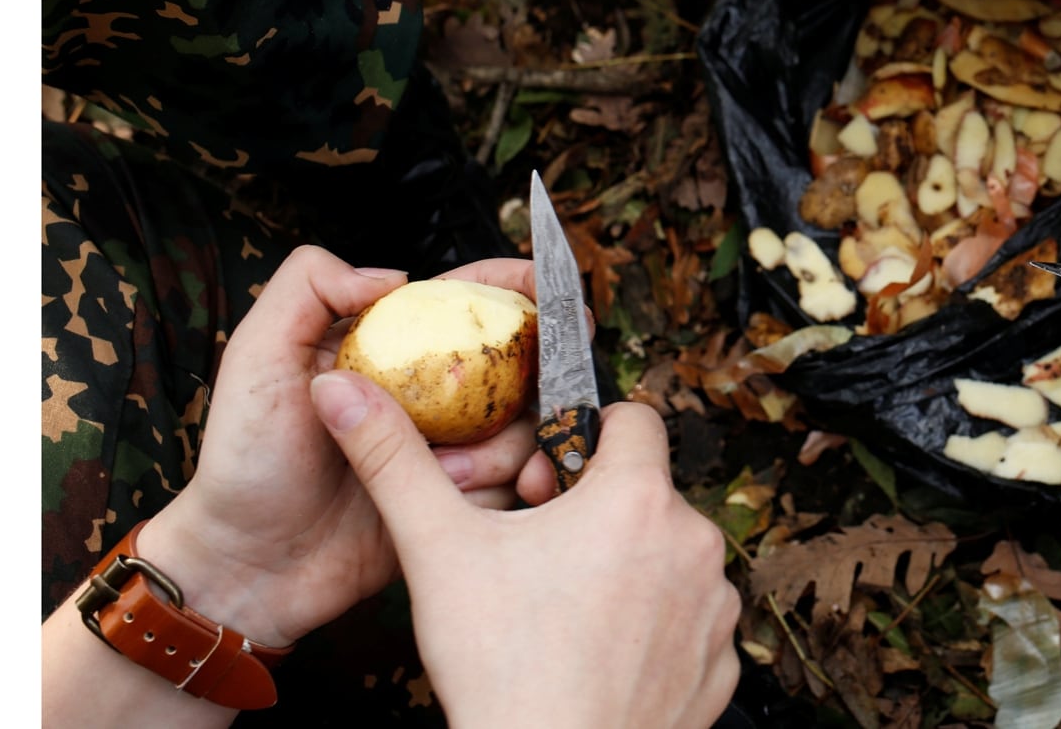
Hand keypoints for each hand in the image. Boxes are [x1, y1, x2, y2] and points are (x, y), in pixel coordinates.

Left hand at [138, 247, 547, 646]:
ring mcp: (449, 449)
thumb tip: (398, 275)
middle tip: (547, 386)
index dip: (521, 291)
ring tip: (448, 472)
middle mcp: (431, 394)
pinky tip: (462, 497)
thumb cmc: (245, 460)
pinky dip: (498, 488)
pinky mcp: (456, 503)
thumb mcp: (256, 356)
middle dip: (545, 374)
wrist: (249, 564)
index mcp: (393, 348)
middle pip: (519, 366)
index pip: (470, 300)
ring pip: (522, 429)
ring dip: (502, 446)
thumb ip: (309, 288)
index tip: (556, 302)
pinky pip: (507, 486)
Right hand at [312, 386, 742, 728]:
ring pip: (669, 554)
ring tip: (567, 609)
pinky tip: (601, 650)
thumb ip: (393, 459)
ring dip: (629, 566)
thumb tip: (341, 392)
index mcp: (636, 498)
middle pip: (645, 491)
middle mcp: (692, 542)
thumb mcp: (437, 549)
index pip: (631, 418)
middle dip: (596, 509)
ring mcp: (712, 606)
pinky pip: (690, 619)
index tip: (545, 480)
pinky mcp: (719, 661)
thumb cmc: (501, 668)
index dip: (581, 438)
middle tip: (540, 554)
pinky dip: (654, 626)